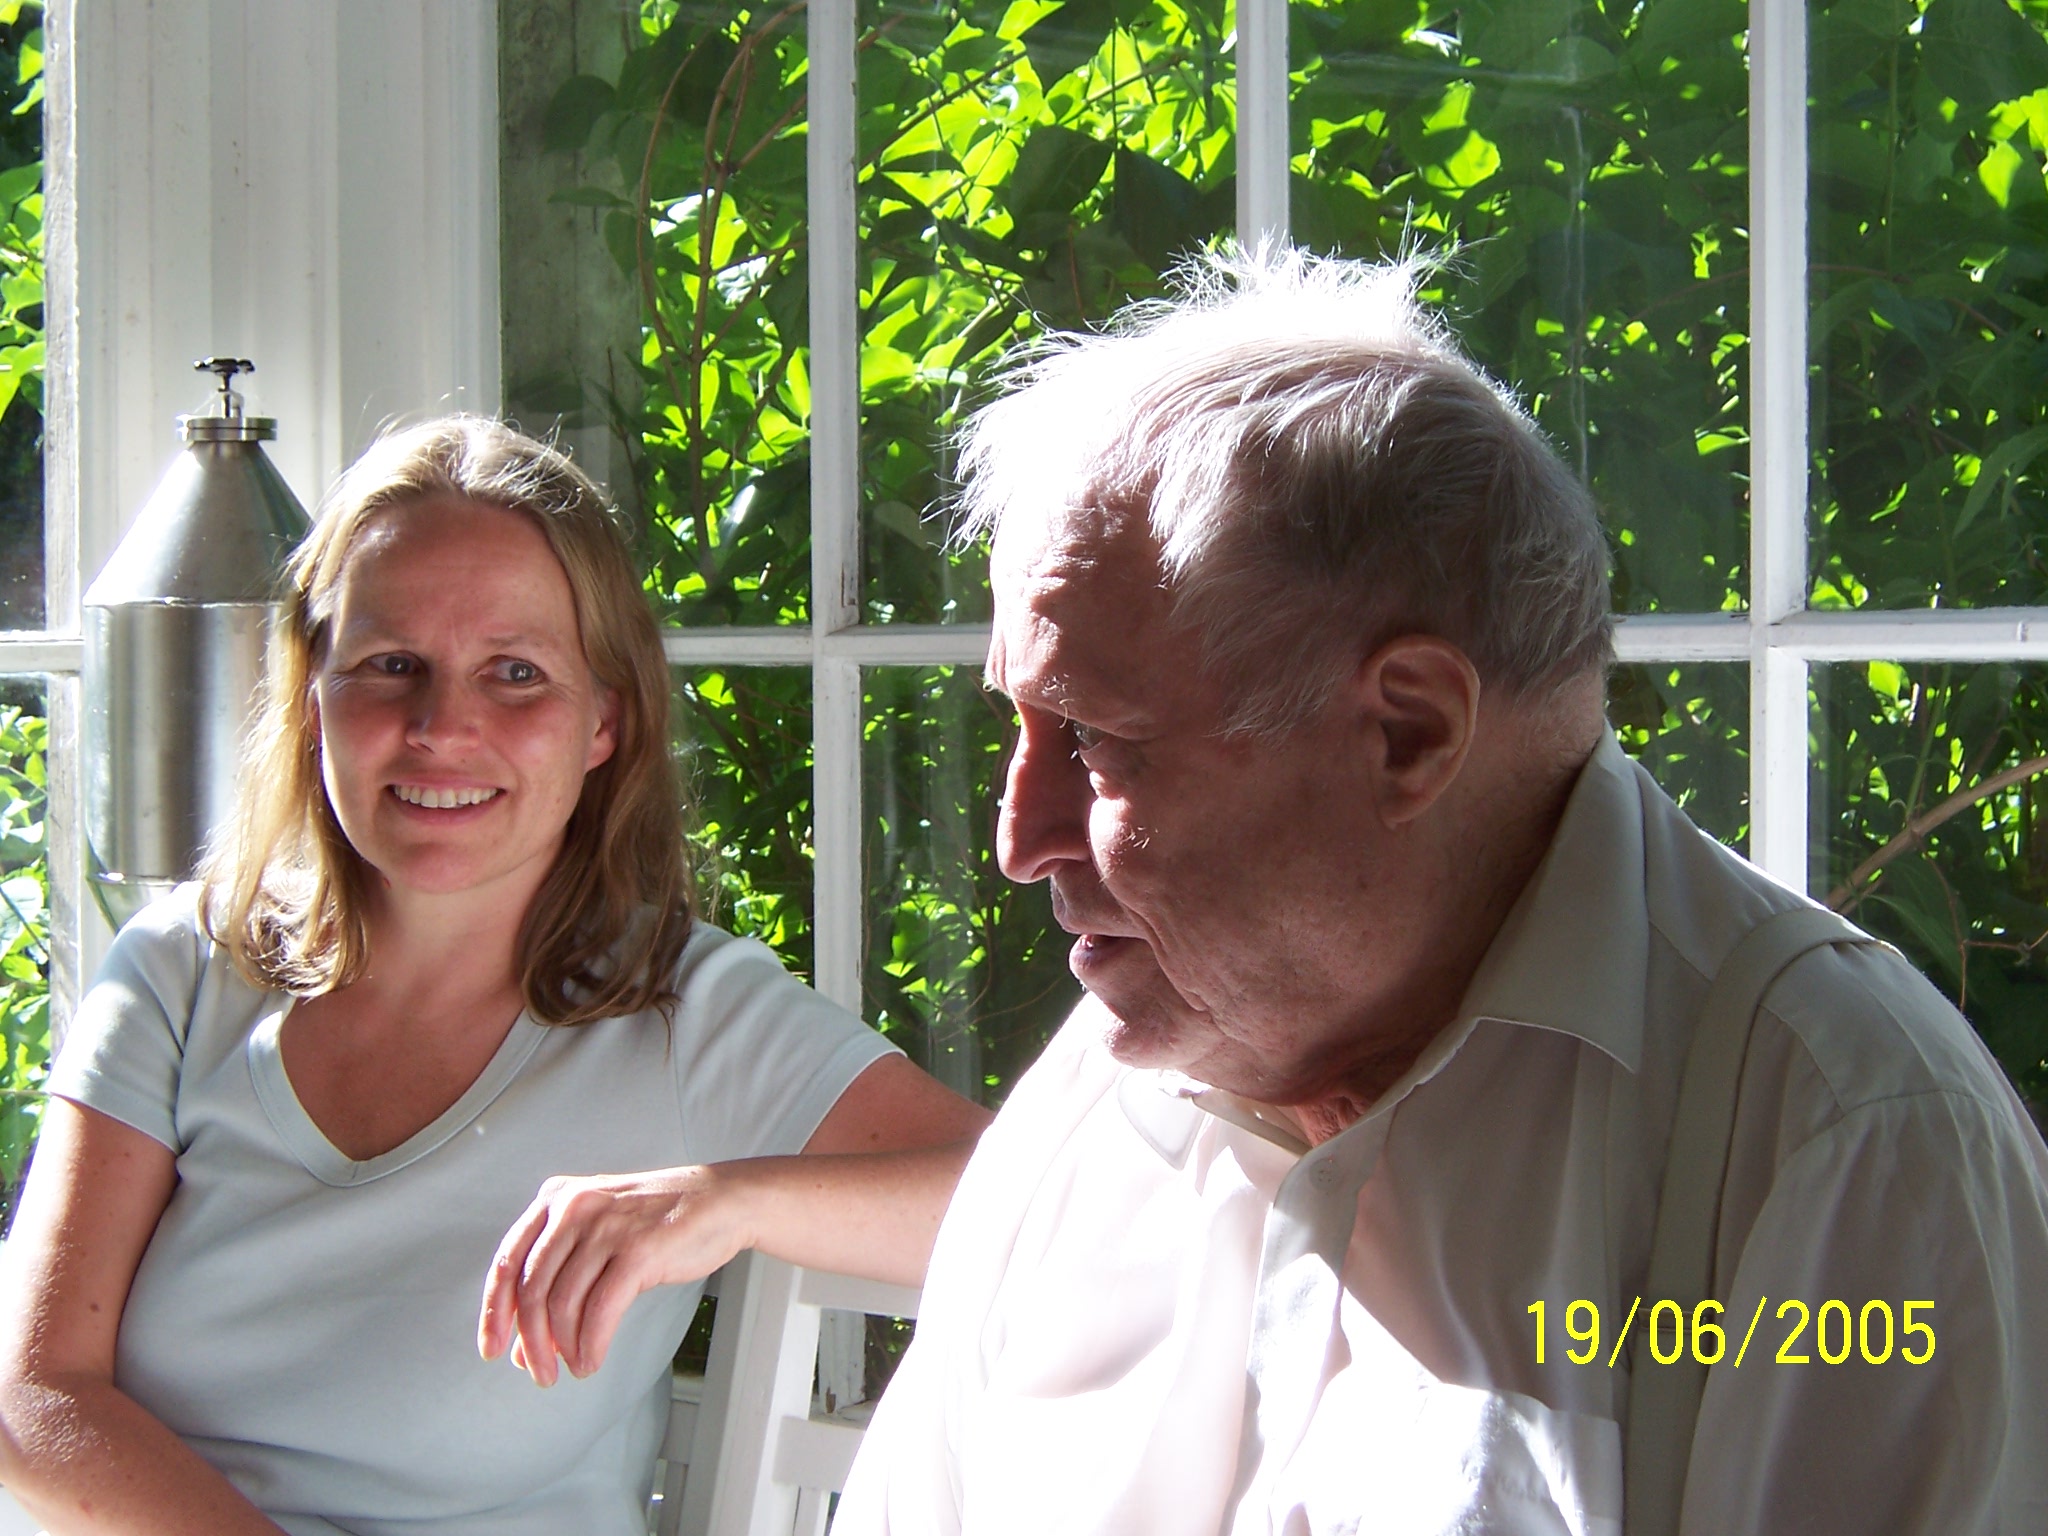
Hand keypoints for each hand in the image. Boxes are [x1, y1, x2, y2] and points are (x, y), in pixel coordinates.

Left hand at [477, 1165, 753, 1386]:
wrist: (721, 1201)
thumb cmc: (659, 1220)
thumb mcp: (599, 1235)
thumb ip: (560, 1279)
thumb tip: (525, 1345)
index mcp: (557, 1199)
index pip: (507, 1262)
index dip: (494, 1313)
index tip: (492, 1349)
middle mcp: (575, 1207)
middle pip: (531, 1289)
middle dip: (531, 1342)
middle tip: (540, 1372)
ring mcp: (606, 1227)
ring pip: (562, 1304)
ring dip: (563, 1348)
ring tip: (573, 1367)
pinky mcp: (637, 1249)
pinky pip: (600, 1311)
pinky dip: (590, 1344)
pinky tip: (591, 1360)